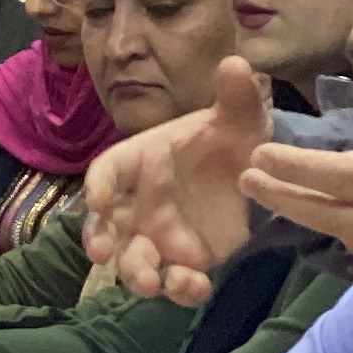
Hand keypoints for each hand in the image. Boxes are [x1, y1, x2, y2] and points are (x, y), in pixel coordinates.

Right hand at [84, 60, 269, 303]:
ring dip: (136, 273)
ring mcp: (160, 234)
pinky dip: (181, 288)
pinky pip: (176, 280)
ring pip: (135, 259)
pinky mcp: (186, 260)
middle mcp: (141, 201)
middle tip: (102, 255)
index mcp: (143, 160)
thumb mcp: (240, 117)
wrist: (257, 173)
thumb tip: (236, 64)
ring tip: (151, 283)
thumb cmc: (233, 139)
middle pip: (107, 224)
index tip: (95, 201)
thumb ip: (235, 95)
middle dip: (100, 241)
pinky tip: (198, 286)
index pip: (109, 170)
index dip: (98, 184)